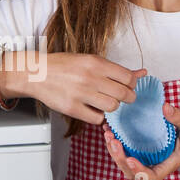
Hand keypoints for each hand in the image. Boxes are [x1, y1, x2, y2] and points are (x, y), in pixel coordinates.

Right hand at [7, 52, 144, 125]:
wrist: (37, 73)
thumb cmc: (63, 66)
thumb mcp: (89, 60)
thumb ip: (115, 69)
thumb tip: (142, 73)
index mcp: (95, 63)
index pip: (128, 77)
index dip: (132, 84)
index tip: (127, 86)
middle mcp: (90, 77)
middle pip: (124, 94)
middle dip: (127, 98)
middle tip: (120, 97)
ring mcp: (81, 93)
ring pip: (113, 107)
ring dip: (112, 107)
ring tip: (104, 102)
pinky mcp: (72, 108)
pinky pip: (97, 118)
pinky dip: (98, 116)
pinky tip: (93, 109)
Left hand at [103, 103, 179, 179]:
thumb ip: (179, 118)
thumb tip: (165, 107)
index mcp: (167, 166)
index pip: (151, 176)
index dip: (139, 171)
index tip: (130, 159)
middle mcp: (153, 167)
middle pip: (132, 174)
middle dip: (120, 159)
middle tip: (113, 141)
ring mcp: (145, 162)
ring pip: (125, 165)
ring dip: (114, 152)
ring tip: (108, 134)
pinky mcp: (140, 155)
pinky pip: (124, 155)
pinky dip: (115, 145)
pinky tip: (109, 131)